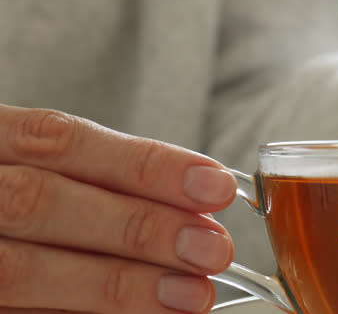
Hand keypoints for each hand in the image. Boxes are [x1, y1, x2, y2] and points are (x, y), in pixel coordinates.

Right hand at [0, 105, 236, 312]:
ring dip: (118, 286)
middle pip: (45, 203)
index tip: (215, 187)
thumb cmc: (14, 187)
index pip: (65, 142)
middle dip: (137, 227)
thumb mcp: (42, 165)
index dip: (144, 165)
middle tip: (212, 249)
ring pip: (23, 270)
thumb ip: (103, 179)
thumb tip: (197, 208)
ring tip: (191, 295)